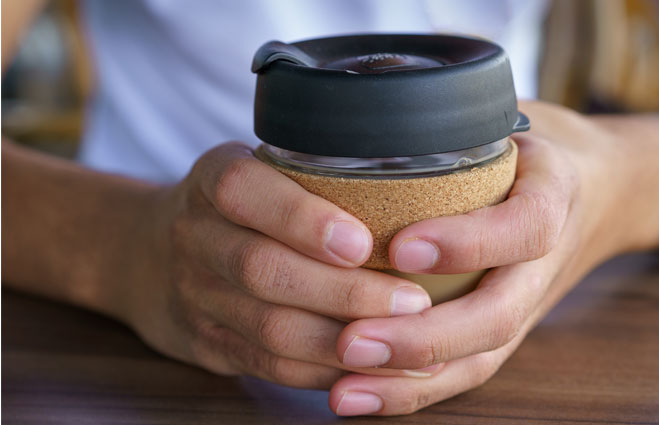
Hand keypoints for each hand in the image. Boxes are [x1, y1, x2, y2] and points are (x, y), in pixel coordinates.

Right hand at [108, 142, 436, 388]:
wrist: (150, 256)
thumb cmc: (240, 208)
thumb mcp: (261, 170)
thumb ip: (317, 175)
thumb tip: (418, 185)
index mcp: (214, 180)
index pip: (245, 192)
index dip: (302, 219)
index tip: (362, 242)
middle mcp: (196, 237)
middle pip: (265, 270)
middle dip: (345, 292)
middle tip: (413, 302)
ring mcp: (197, 296)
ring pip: (270, 327)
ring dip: (344, 342)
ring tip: (409, 345)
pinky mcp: (209, 343)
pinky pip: (269, 364)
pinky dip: (324, 370)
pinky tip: (371, 369)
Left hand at [326, 101, 646, 414]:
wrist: (606, 191)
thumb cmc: (543, 149)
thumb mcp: (517, 118)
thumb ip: (459, 122)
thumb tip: (365, 111)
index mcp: (553, 196)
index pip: (525, 227)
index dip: (469, 242)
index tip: (404, 245)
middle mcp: (545, 261)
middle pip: (500, 316)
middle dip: (423, 338)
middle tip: (348, 341)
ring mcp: (528, 302)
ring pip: (482, 357)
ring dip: (411, 381)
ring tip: (343, 391)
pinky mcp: (507, 328)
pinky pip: (467, 369)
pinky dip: (414, 391)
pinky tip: (358, 396)